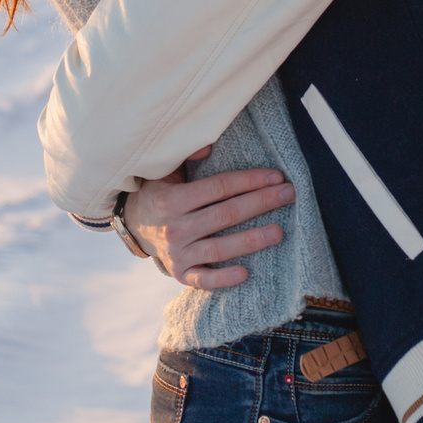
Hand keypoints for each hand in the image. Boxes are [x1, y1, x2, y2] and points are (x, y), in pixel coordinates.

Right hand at [120, 146, 295, 288]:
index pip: (219, 187)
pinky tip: (245, 272)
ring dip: (252, 240)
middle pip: (226, 214)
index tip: (275, 176)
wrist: (133, 226)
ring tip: (279, 231)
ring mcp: (178, 253)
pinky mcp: (180, 273)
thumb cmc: (158, 193)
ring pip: (220, 247)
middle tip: (288, 195)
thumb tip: (210, 143)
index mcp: (173, 199)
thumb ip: (186, 155)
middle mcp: (175, 227)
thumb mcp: (165, 171)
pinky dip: (223, 278)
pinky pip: (204, 279)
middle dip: (261, 203)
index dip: (249, 180)